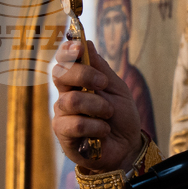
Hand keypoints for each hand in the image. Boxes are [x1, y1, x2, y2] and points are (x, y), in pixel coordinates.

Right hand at [51, 40, 141, 173]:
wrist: (127, 146)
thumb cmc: (121, 117)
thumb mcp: (117, 88)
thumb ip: (101, 68)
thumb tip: (85, 42)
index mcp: (78, 80)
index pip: (64, 60)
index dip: (67, 51)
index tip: (78, 48)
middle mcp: (66, 94)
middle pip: (60, 73)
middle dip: (84, 75)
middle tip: (103, 83)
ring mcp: (62, 114)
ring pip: (71, 100)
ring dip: (97, 106)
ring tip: (109, 114)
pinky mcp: (63, 134)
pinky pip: (74, 124)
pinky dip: (96, 126)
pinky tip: (104, 131)